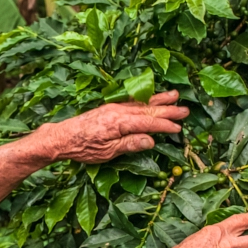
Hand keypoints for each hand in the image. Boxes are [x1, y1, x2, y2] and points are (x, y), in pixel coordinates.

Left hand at [38, 91, 188, 163]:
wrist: (62, 137)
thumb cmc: (82, 148)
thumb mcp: (107, 152)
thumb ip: (130, 144)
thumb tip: (151, 141)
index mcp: (120, 122)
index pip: (148, 123)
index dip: (164, 126)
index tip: (178, 128)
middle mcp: (118, 111)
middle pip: (148, 110)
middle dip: (167, 110)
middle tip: (186, 110)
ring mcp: (114, 107)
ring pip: (141, 103)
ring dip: (158, 100)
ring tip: (174, 95)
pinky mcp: (109, 108)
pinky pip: (131, 102)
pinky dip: (144, 99)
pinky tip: (150, 98)